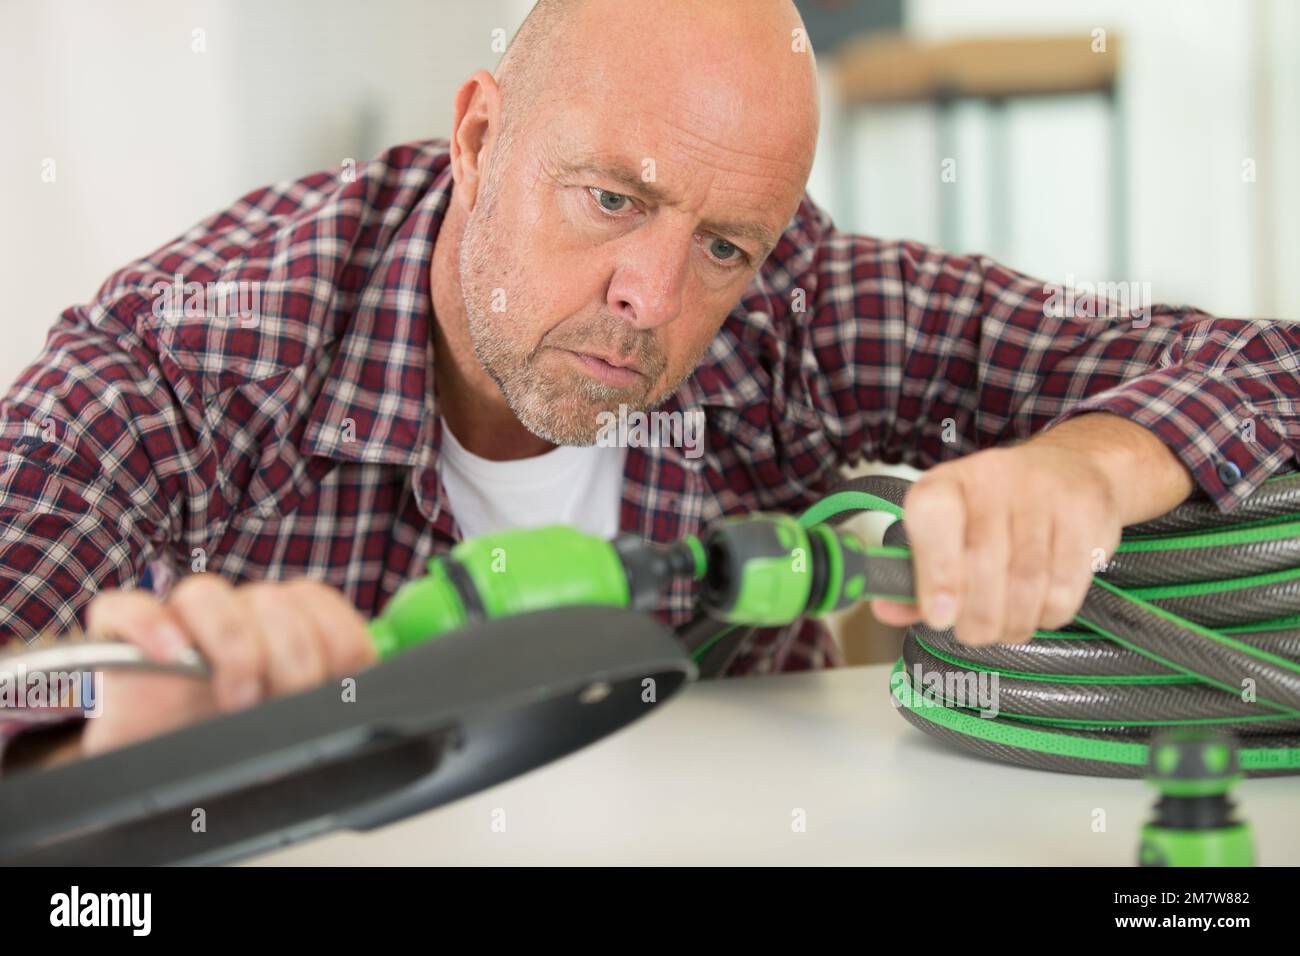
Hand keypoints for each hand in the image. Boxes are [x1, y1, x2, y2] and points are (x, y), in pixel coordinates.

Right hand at [79, 576, 375, 756]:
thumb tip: (373, 697)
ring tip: (237, 697)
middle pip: (272, 600)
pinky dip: (151, 627)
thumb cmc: (228, 741)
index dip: (336, 637)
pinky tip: (171, 656)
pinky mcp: (120, 635)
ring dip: (233, 644)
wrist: (153, 769)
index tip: (339, 681)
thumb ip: (330, 697)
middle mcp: (234, 614)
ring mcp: (176, 621)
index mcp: (280, 625)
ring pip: (208, 594)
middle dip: (291, 655)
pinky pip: (128, 608)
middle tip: (286, 700)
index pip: (317, 602)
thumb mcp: (293, 725)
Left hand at [871, 442, 1122, 645]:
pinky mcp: (1086, 513)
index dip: (936, 573)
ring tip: (1003, 628)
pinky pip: (1066, 585)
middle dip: (976, 615)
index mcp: (945, 484)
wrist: (1069, 469)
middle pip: (983, 561)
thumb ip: (915, 576)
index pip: (933, 519)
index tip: (939, 617)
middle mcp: (993, 478)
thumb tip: (885, 610)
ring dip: (1012, 621)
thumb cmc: (994, 511)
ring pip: (1026, 580)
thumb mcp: (945, 531)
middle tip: (972, 633)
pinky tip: (1037, 610)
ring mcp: (1043, 492)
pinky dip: (1048, 613)